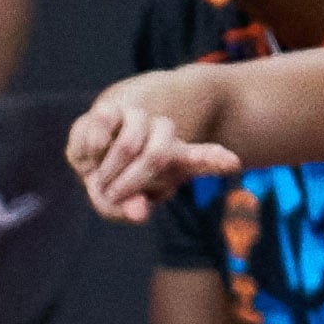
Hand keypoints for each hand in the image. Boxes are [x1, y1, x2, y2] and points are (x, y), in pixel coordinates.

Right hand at [66, 79, 242, 220]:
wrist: (96, 142)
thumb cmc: (116, 179)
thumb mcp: (124, 201)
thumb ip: (128, 208)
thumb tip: (138, 213)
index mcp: (175, 155)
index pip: (199, 157)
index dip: (212, 159)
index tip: (231, 162)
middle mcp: (162, 132)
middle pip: (157, 156)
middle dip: (130, 183)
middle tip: (113, 195)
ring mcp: (136, 118)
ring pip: (130, 143)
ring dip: (110, 170)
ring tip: (101, 179)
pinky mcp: (107, 111)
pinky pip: (101, 129)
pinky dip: (94, 148)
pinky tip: (92, 154)